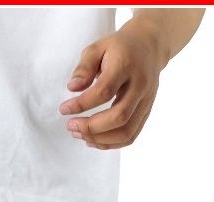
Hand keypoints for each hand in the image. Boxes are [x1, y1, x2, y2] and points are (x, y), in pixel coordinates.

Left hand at [58, 18, 168, 149]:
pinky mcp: (146, 112)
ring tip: (79, 134)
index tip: (64, 109)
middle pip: (118, 117)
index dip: (82, 104)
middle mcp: (140, 85)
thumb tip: (72, 88)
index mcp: (126, 66)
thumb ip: (84, 67)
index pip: (104, 92)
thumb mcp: (98, 47)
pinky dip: (111, 144)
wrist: (149, 46)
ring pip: (126, 131)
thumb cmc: (119, 48)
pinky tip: (94, 140)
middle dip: (91, 127)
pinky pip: (131, 136)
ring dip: (99, 139)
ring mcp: (146, 101)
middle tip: (70, 126)